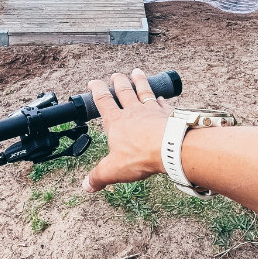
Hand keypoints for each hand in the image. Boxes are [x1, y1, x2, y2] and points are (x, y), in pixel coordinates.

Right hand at [84, 68, 171, 191]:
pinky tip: (161, 97)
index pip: (103, 101)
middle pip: (124, 92)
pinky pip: (163, 103)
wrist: (171, 148)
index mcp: (116, 122)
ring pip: (143, 91)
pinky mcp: (168, 114)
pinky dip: (161, 99)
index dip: (97, 90)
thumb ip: (98, 177)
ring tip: (137, 72)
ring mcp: (152, 111)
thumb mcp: (113, 170)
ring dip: (139, 81)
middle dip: (118, 82)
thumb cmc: (141, 156)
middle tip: (116, 75)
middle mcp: (133, 112)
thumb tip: (86, 186)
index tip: (93, 82)